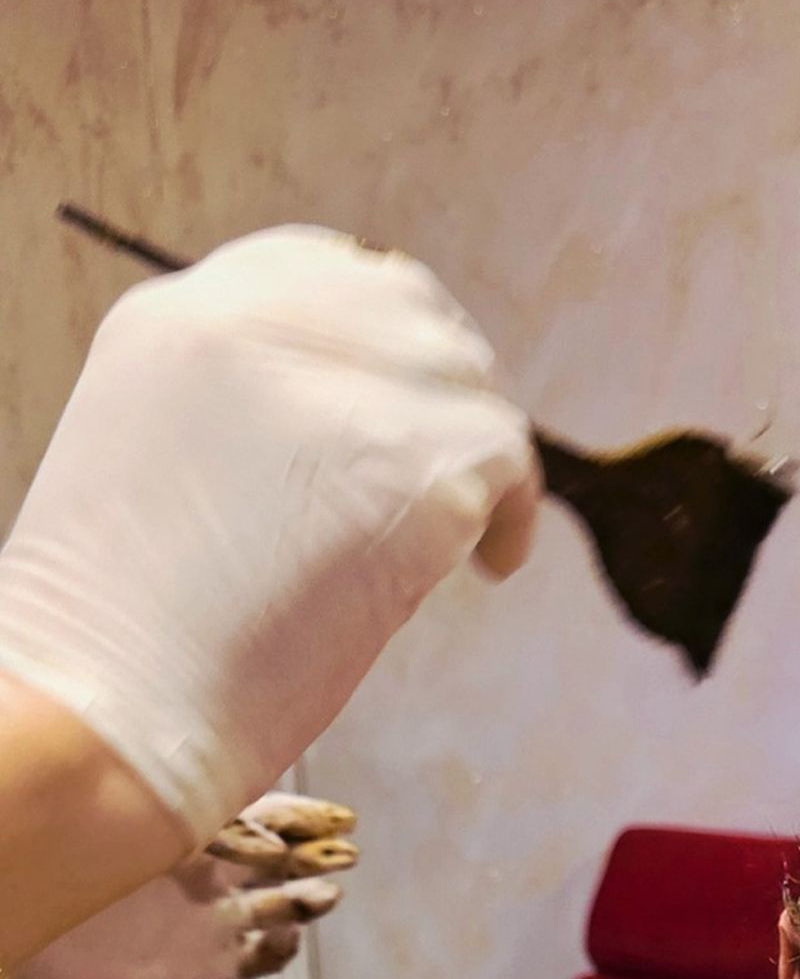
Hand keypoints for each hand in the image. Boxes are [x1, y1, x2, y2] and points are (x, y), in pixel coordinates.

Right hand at [0, 226, 540, 844]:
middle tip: (452, 478)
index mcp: (180, 316)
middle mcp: (256, 322)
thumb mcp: (164, 460)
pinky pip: (510, 458)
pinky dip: (512, 514)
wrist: (108, 707)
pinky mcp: (412, 461)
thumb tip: (370, 427)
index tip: (404, 406)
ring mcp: (339, 385)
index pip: (327, 272)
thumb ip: (254, 413)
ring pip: (469, 384)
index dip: (385, 342)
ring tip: (458, 539)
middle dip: (444, 391)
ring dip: (478, 458)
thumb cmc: (127, 634)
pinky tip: (484, 568)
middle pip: (411, 312)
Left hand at [2, 794, 356, 978]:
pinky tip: (285, 939)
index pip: (261, 818)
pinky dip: (280, 951)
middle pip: (283, 860)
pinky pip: (259, 960)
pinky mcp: (206, 966)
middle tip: (347, 849)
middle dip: (319, 852)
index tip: (335, 816)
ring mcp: (210, 921)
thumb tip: (227, 788)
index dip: (302, 816)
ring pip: (280, 908)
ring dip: (309, 901)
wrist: (26, 946)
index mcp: (190, 834)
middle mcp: (208, 875)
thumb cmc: (59, 875)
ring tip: (327, 897)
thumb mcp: (120, 827)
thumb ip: (176, 812)